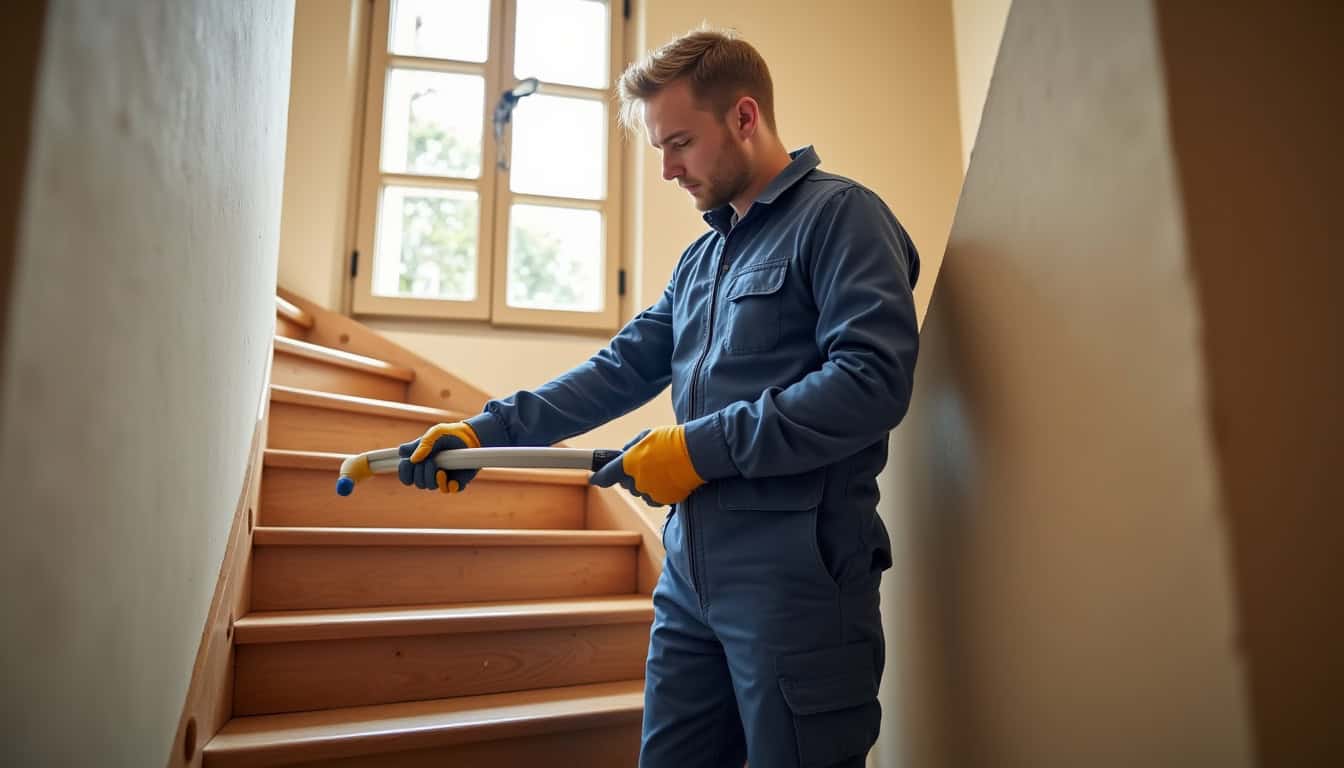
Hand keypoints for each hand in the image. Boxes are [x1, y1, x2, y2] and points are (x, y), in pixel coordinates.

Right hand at [398, 422, 481, 493]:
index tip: (409, 464)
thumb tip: (412, 459)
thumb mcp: (435, 434)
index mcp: (420, 461)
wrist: (472, 438)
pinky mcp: (455, 481)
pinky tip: (451, 478)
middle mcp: (429, 471)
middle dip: (420, 473)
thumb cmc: (451, 434)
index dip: (405, 473)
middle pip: (417, 482)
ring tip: (441, 468)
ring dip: (432, 478)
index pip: (406, 475)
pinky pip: (447, 490)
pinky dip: (448, 485)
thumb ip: (423, 444)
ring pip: (430, 486)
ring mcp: (442, 477)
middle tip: (430, 461)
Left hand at [589, 426, 704, 506]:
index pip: (607, 475)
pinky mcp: (664, 500)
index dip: (599, 477)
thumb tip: (625, 454)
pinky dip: (658, 490)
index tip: (595, 478)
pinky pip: (654, 497)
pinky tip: (669, 478)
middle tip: (644, 464)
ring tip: (662, 469)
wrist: (697, 453)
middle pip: (626, 484)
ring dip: (646, 483)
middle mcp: (636, 481)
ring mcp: (650, 493)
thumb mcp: (647, 436)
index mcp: (628, 463)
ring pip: (641, 491)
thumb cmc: (672, 440)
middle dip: (630, 476)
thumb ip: (631, 447)